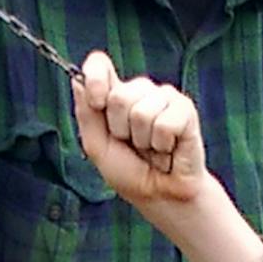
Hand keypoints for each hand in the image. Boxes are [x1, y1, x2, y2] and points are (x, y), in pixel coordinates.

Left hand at [71, 52, 207, 207]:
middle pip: (119, 95)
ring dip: (143, 141)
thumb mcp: (97, 146)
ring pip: (141, 111)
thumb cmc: (130, 172)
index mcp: (115, 96)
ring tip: (151, 149)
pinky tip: (168, 149)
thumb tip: (77, 80)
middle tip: (133, 145)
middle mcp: (140, 91)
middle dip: (120, 130)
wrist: (160, 196)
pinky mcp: (185, 110)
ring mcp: (164, 98)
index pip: (99, 65)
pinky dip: (162, 145)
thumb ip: (86, 113)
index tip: (97, 102)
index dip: (95, 78)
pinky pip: (165, 122)